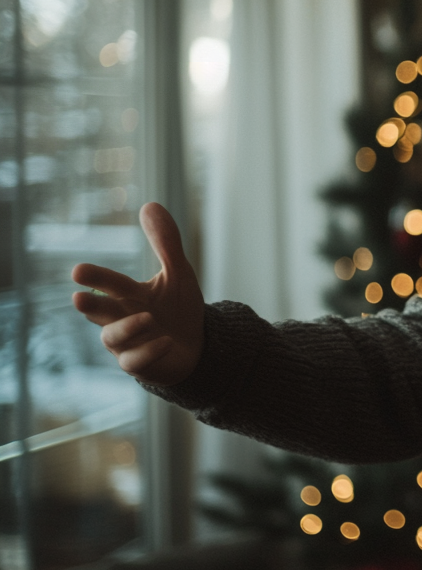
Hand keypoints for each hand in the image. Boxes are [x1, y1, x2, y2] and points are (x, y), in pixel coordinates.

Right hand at [72, 202, 204, 386]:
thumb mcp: (178, 272)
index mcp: (128, 296)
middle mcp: (121, 319)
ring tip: (149, 318)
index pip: (108, 284)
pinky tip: (166, 341)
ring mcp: (127, 344)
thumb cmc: (178, 308)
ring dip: (128, 327)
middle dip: (91, 305)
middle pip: (100, 312)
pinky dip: (149, 351)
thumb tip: (150, 204)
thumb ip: (165, 242)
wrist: (196, 346)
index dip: (95, 278)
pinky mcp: (139, 365)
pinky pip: (136, 362)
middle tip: (79, 298)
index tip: (78, 271)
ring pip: (113, 338)